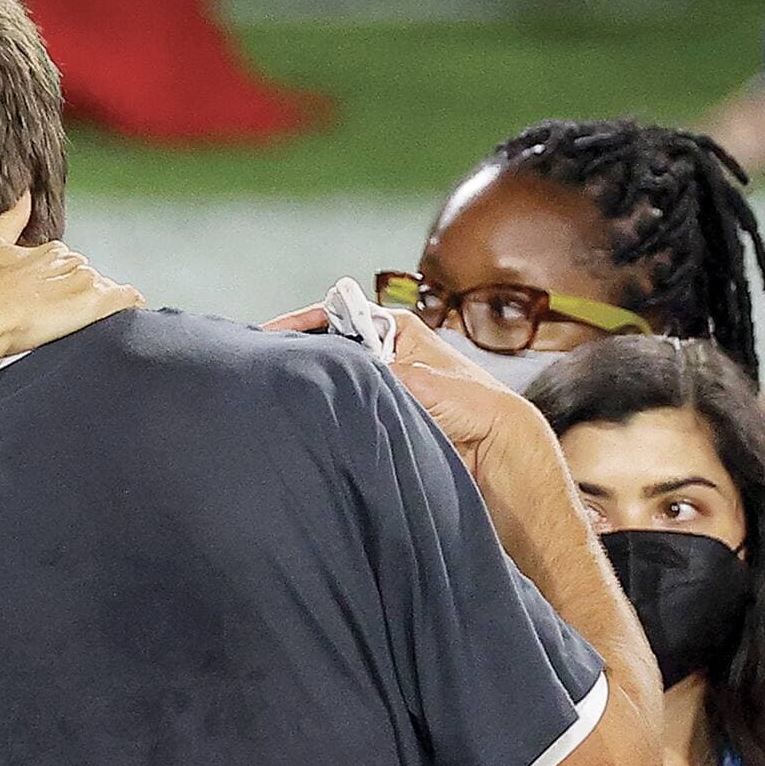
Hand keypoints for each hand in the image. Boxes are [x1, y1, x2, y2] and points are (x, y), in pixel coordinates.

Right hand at [0, 193, 143, 358]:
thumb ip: (11, 218)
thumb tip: (24, 194)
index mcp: (51, 250)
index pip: (68, 264)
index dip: (60, 283)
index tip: (47, 298)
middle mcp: (71, 261)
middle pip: (86, 278)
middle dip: (76, 294)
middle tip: (56, 313)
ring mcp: (85, 281)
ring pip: (103, 289)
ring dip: (95, 304)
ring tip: (73, 322)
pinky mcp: (94, 302)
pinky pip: (124, 300)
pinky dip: (128, 304)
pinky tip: (130, 310)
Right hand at [259, 295, 541, 478]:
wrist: (496, 450)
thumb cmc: (471, 403)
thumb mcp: (416, 378)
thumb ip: (372, 370)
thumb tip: (328, 368)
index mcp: (396, 329)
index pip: (338, 316)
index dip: (303, 323)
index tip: (271, 334)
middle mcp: (385, 354)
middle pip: (331, 347)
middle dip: (302, 354)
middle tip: (268, 363)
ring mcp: (380, 386)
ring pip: (336, 380)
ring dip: (314, 386)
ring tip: (281, 390)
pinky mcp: (378, 416)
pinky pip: (343, 409)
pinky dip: (326, 412)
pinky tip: (305, 417)